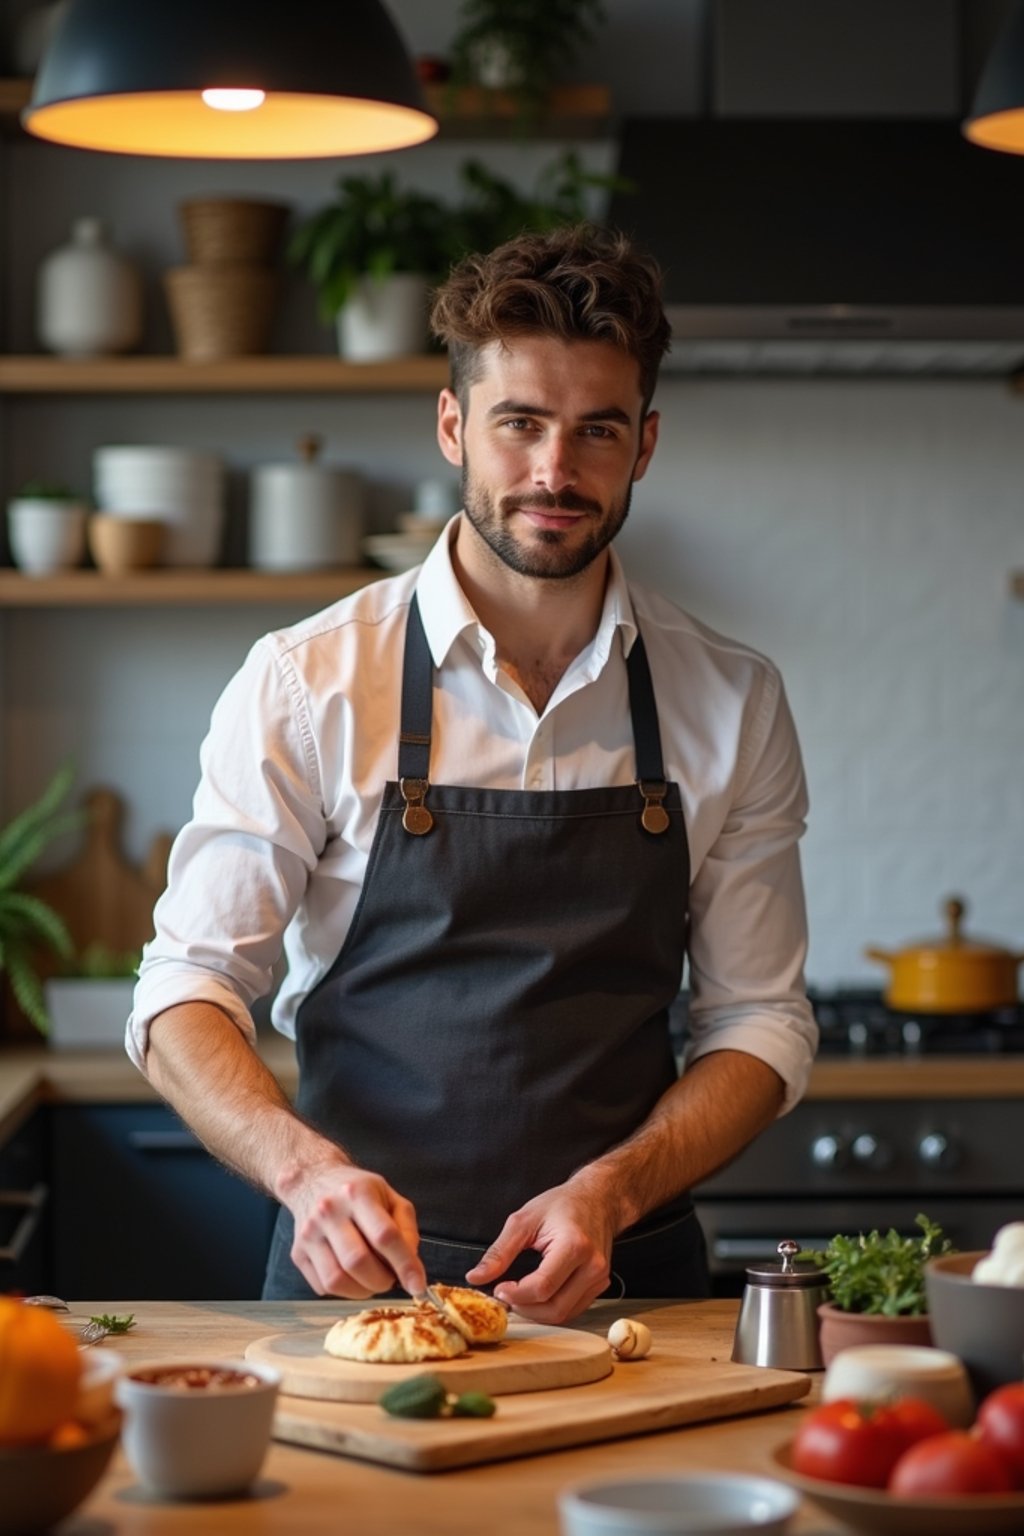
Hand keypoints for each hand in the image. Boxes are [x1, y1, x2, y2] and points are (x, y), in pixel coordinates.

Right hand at [282, 1159, 424, 1299]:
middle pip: (358, 1261)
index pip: (384, 1236)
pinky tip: (352, 1276)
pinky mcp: (298, 1253)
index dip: (404, 1264)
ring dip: (363, 1290)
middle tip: (390, 1278)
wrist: (311, 1180)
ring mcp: (309, 1234)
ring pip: (337, 1279)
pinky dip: (344, 1290)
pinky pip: (322, 1286)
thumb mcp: (390, 1197)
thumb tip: (410, 1266)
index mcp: (357, 1193)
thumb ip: (406, 1229)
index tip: (418, 1286)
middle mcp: (329, 1211)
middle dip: (382, 1281)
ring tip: (372, 1279)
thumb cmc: (357, 1191)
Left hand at [464, 1182, 615, 1323]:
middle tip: (505, 1295)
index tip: (498, 1288)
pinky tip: (536, 1296)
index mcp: (574, 1245)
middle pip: (555, 1307)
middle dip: (524, 1308)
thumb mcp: (524, 1220)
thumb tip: (476, 1277)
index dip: (515, 1294)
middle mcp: (593, 1266)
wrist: (597, 1199)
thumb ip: (499, 1252)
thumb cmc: (562, 1204)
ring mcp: (599, 1278)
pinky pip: (573, 1309)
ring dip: (536, 1312)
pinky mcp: (600, 1286)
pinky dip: (550, 1309)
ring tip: (518, 1295)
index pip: (542, 1287)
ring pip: (564, 1314)